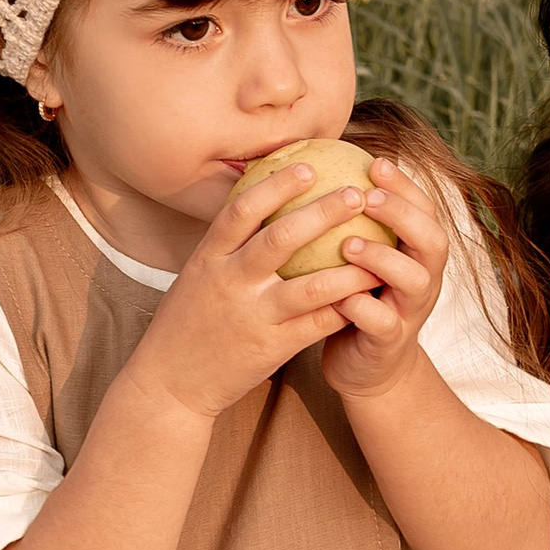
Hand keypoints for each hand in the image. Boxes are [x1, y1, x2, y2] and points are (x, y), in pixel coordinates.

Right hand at [121, 156, 377, 430]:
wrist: (169, 384)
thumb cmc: (188, 323)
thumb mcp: (197, 276)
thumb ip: (226, 246)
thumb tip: (260, 204)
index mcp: (208, 258)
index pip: (242, 209)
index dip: (277, 184)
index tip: (309, 165)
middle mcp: (230, 282)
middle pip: (282, 238)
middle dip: (323, 212)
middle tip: (356, 194)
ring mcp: (252, 316)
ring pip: (312, 286)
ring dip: (351, 268)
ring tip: (379, 251)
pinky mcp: (271, 348)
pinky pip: (318, 324)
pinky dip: (345, 307)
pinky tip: (367, 294)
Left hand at [317, 160, 449, 403]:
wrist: (366, 367)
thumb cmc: (357, 298)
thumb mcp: (362, 258)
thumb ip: (354, 222)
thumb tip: (319, 167)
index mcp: (417, 253)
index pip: (425, 210)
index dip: (406, 186)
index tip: (374, 163)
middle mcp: (423, 279)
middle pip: (433, 241)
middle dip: (403, 216)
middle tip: (367, 198)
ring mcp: (410, 312)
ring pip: (414, 281)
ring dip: (382, 259)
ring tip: (348, 245)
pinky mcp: (389, 343)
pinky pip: (382, 323)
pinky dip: (362, 307)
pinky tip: (338, 294)